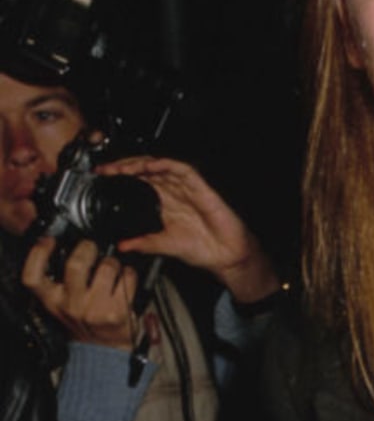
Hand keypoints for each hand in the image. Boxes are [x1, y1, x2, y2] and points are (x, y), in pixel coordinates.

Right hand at [22, 234, 139, 347]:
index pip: (33, 276)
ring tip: (111, 268)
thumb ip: (58, 282)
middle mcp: (71, 306)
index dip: (38, 253)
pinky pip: (127, 278)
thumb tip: (65, 246)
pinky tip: (125, 280)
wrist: (106, 352)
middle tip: (91, 248)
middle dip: (87, 248)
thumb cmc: (86, 324)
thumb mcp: (62, 306)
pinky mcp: (117, 312)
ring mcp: (95, 310)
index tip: (49, 241)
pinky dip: (129, 274)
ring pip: (106, 267)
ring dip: (112, 262)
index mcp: (52, 302)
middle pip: (76, 264)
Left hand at [101, 154, 280, 302]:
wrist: (225, 256)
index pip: (139, 180)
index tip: (102, 176)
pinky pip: (182, 169)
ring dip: (141, 164)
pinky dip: (166, 165)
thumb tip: (122, 246)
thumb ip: (143, 243)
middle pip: (146, 168)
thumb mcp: (164, 245)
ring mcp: (187, 187)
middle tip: (107, 169)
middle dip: (125, 166)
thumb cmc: (202, 248)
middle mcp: (174, 191)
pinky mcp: (200, 187)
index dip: (121, 175)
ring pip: (161, 166)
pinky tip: (151, 165)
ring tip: (123, 167)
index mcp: (165, 201)